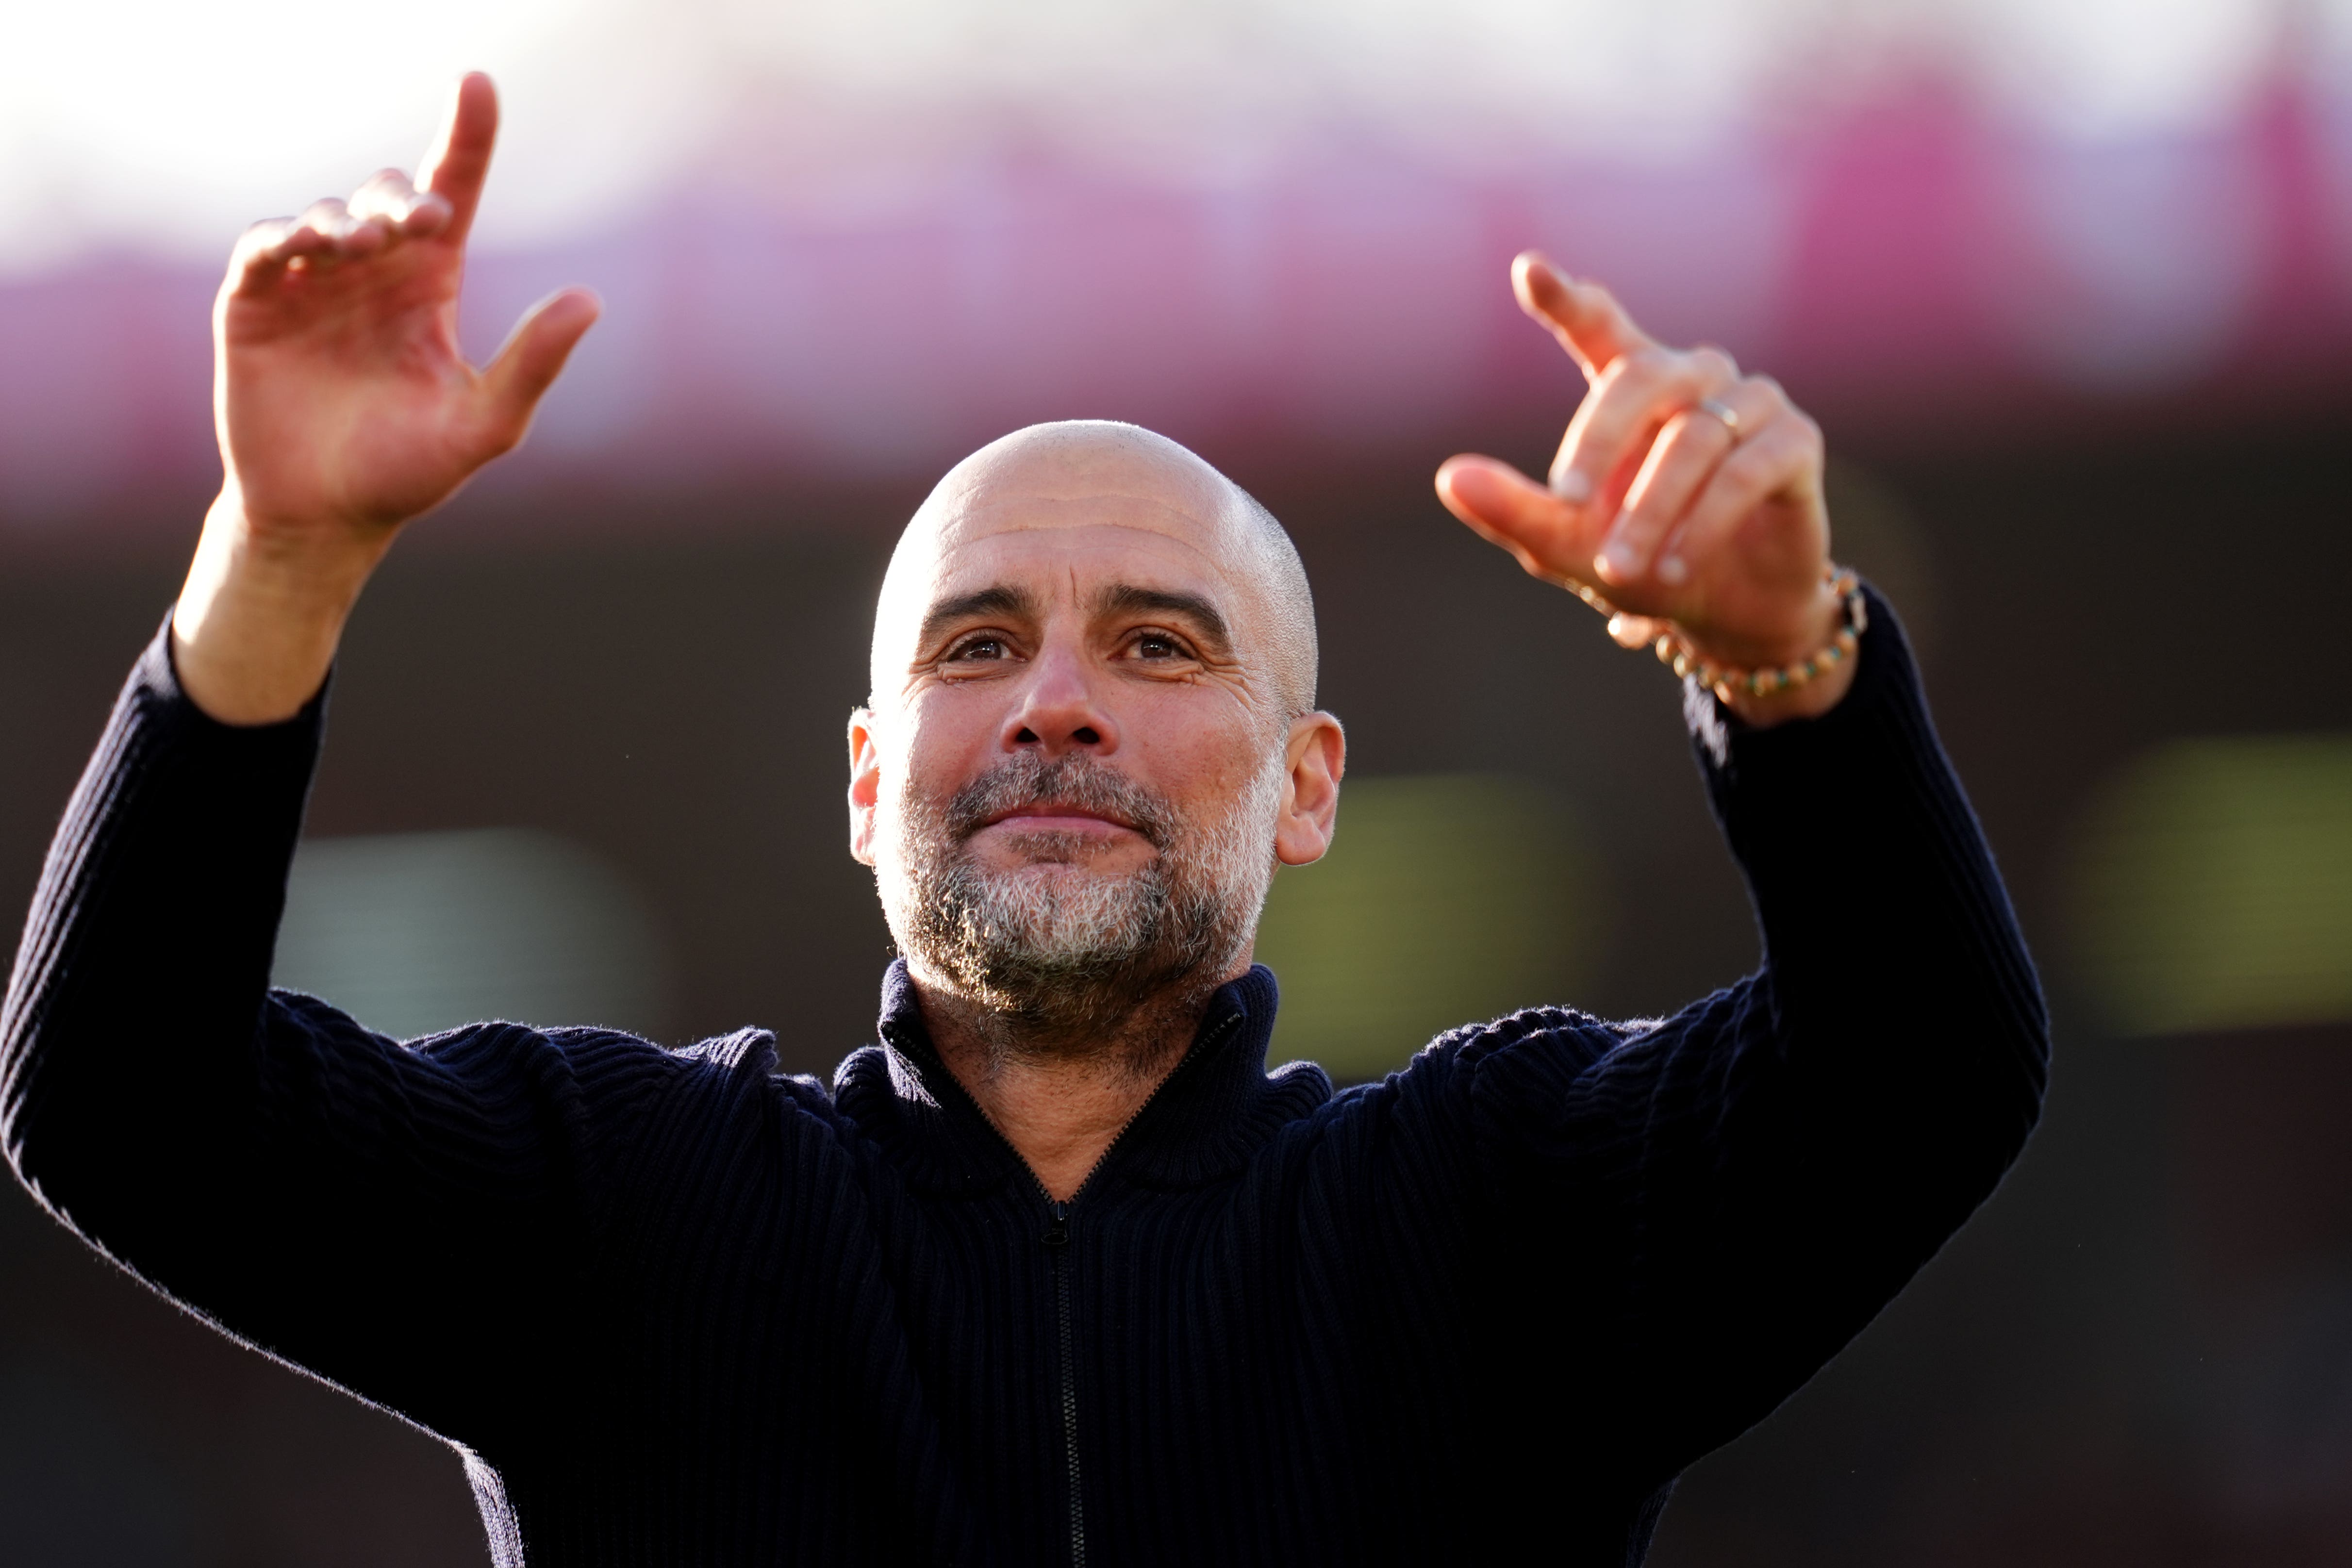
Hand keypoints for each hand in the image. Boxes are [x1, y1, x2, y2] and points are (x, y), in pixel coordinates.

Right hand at [174, 73, 598, 722]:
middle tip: (415, 226)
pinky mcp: (255, 304)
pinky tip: (304, 247)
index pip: (454, 189)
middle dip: (400, 196)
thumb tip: (591, 299)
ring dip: (343, 219)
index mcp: (429, 285)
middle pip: (388, 195)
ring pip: (324, 212)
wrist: (328, 517)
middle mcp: (373, 273)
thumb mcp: (484, 423)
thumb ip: (535, 364)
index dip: (466, 135)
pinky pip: (262, 246)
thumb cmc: (408, 471)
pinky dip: (280, 236)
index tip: (478, 83)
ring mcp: (312, 284)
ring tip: (359, 246)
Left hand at [1435, 254, 1849, 724]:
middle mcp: (1695, 379)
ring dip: (1651, 510)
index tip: (1528, 271)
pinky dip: (1705, 523)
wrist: (1728, 614)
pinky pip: (1745, 471)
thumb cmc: (1642, 563)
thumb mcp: (1567, 546)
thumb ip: (1514, 510)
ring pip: (1693, 436)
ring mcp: (1751, 404)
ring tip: (1621, 570)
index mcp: (1634, 388)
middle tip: (1566, 500)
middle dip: (1598, 440)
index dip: (1566, 299)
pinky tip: (1676, 567)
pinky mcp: (1796, 443)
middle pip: (1641, 376)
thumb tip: (1448, 476)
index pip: (1600, 327)